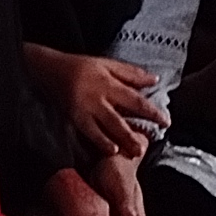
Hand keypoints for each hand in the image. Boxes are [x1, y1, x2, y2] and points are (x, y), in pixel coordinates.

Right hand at [35, 48, 169, 162]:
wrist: (50, 70)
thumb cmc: (81, 66)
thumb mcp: (107, 64)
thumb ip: (131, 73)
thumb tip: (155, 81)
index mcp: (109, 83)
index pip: (135, 100)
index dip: (151, 112)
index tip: (165, 122)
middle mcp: (98, 98)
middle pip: (120, 117)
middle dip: (135, 132)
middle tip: (148, 145)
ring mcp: (85, 109)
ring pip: (105, 127)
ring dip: (120, 140)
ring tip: (133, 151)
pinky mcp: (73, 117)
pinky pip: (88, 132)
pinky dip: (99, 141)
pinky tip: (110, 149)